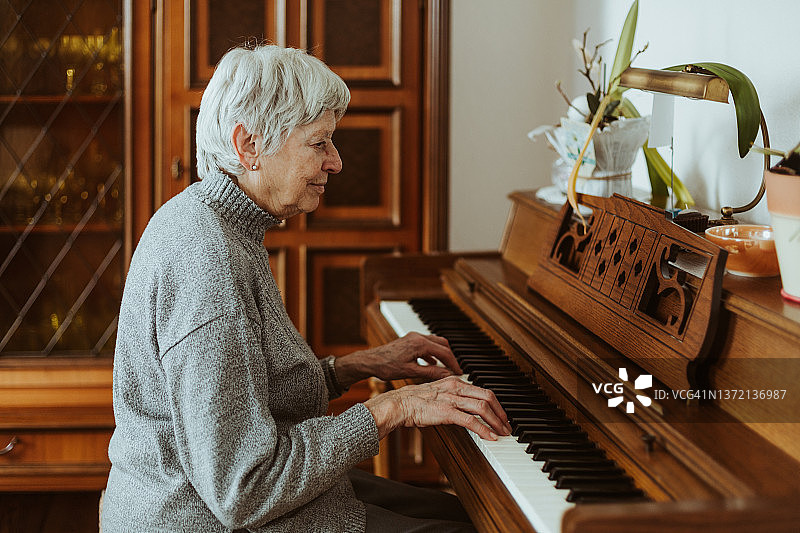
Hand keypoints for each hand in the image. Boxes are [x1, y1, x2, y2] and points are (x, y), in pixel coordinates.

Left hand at [335, 333, 460, 386]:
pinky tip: (432, 364)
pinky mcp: (409, 341)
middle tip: (456, 370)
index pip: (444, 352)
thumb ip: (431, 373)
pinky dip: (432, 353)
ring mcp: (413, 337)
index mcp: (419, 343)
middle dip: (451, 357)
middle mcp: (417, 337)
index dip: (454, 363)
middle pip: (442, 344)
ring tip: (447, 368)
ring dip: (442, 355)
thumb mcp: (411, 372)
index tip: (460, 373)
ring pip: (435, 343)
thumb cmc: (386, 366)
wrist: (370, 361)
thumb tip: (447, 375)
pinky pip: (426, 345)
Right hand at [364, 376, 510, 440]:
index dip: (497, 404)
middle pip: (488, 397)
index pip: (484, 391)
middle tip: (507, 426)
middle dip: (501, 413)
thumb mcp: (438, 394)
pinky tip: (490, 437)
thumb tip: (466, 408)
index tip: (502, 416)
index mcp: (455, 382)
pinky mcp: (446, 412)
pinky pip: (470, 421)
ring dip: (496, 422)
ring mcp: (452, 399)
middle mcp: (456, 387)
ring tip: (503, 433)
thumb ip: (453, 397)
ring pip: (483, 408)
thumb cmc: (415, 401)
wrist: (398, 404)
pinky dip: (484, 430)